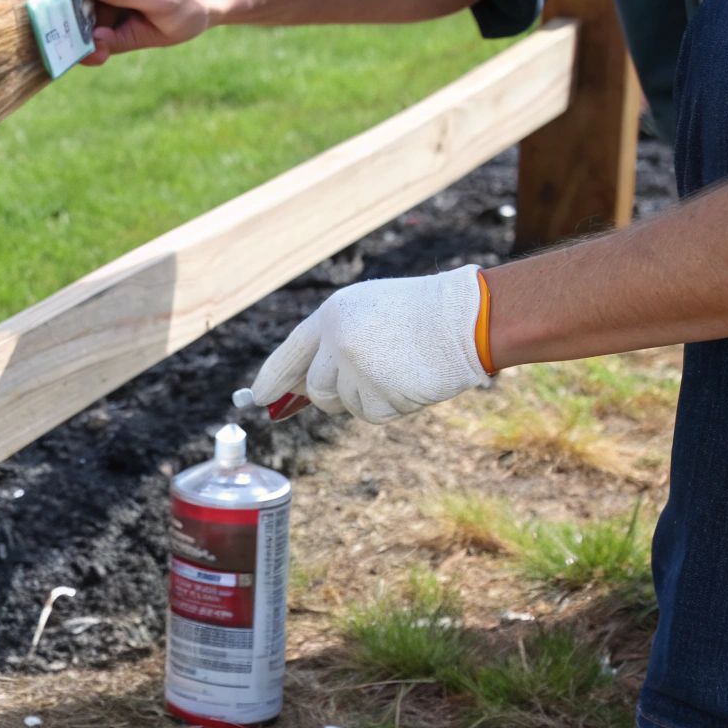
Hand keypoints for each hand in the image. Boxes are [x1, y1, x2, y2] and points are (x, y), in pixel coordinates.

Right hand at [62, 0, 223, 63]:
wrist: (211, 9)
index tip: (65, 7)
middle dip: (73, 15)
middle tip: (74, 39)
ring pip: (84, 15)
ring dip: (82, 36)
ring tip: (93, 53)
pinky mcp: (116, 20)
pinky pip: (96, 33)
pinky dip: (94, 47)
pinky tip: (98, 55)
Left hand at [250, 265, 493, 423]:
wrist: (467, 318)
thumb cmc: (420, 315)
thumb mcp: (367, 314)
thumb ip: (331, 344)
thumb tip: (297, 386)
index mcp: (332, 314)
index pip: (291, 352)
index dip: (274, 377)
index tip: (260, 397)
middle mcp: (337, 340)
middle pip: (315, 388)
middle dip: (330, 394)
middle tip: (363, 382)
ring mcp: (356, 368)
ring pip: (343, 403)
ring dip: (365, 396)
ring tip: (397, 367)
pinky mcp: (378, 394)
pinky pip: (369, 414)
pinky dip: (389, 405)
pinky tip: (409, 380)